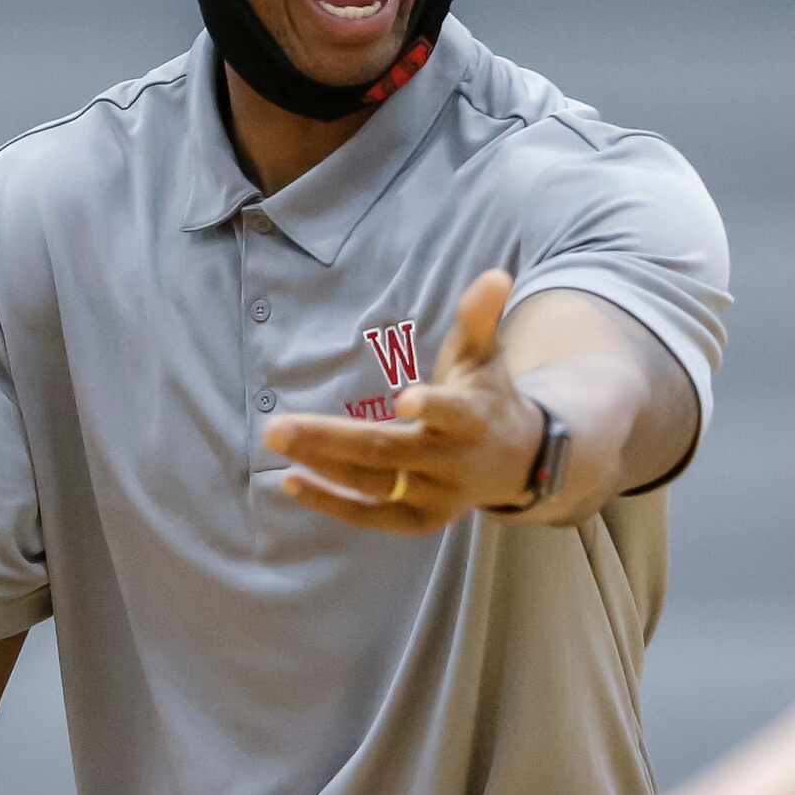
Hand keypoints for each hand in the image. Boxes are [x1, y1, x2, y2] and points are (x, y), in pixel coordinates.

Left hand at [264, 269, 545, 533]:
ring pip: (374, 483)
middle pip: (388, 452)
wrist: (519, 462)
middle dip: (329, 440)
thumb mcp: (486, 356)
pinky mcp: (422, 519)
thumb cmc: (488, 396)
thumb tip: (496, 275)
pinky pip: (373, 516)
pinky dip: (334, 504)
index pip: (453, 414)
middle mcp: (454, 461)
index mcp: (473, 417)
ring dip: (322, 465)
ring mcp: (437, 495)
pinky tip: (293, 482)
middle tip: (275, 428)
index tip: (404, 400)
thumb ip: (480, 318)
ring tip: (277, 440)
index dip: (431, 408)